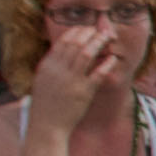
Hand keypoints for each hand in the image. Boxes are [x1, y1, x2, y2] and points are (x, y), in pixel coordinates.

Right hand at [25, 21, 119, 135]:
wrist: (46, 126)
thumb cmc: (45, 104)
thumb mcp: (43, 80)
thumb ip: (53, 65)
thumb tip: (64, 50)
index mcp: (47, 65)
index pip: (63, 41)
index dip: (77, 32)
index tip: (86, 29)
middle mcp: (59, 70)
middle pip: (77, 44)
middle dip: (89, 34)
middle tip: (99, 31)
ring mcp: (71, 80)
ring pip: (87, 54)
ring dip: (99, 43)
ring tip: (107, 38)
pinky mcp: (83, 92)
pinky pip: (98, 73)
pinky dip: (106, 63)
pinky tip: (113, 58)